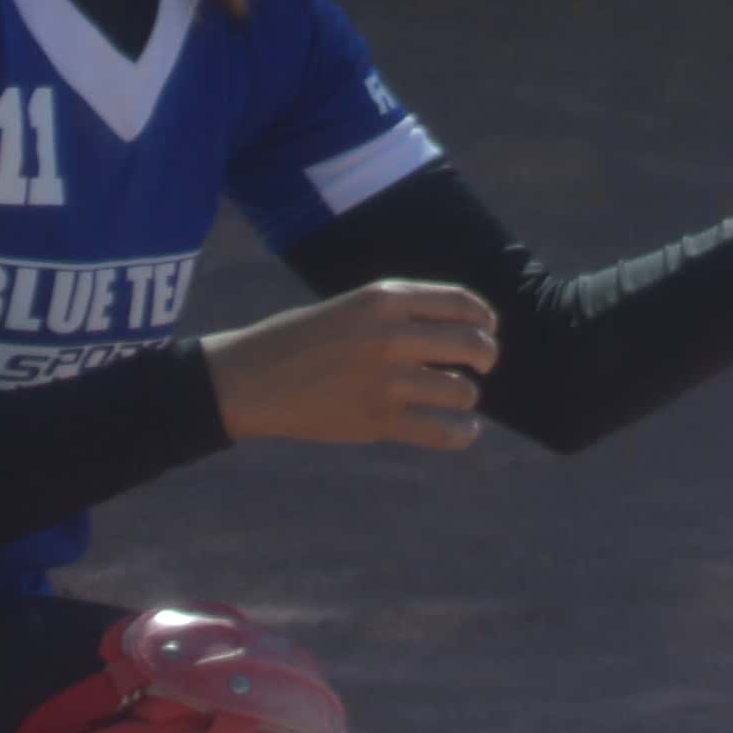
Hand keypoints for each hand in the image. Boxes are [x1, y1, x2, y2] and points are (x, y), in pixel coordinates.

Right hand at [206, 282, 496, 450]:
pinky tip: (464, 429)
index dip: (485, 318)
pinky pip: (442, 430)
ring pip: (462, 390)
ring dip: (467, 396)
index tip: (488, 329)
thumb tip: (468, 326)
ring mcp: (385, 380)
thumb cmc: (300, 340)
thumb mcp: (353, 307)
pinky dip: (461, 432)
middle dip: (486, 356)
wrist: (245, 380)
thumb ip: (404, 313)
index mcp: (384, 300)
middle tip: (482, 365)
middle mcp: (390, 336)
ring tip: (457, 397)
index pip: (462, 303)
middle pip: (473, 344)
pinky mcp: (376, 420)